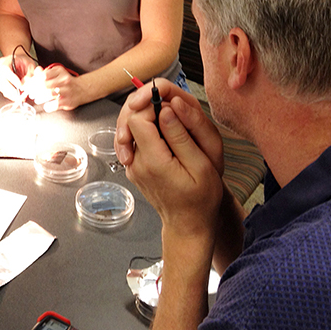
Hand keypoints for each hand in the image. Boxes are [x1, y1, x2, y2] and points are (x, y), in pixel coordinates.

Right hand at [0, 54, 37, 101]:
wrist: (20, 61)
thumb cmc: (24, 62)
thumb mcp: (30, 65)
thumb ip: (29, 74)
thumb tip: (24, 85)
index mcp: (7, 61)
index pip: (5, 69)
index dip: (12, 78)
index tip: (20, 85)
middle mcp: (1, 69)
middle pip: (2, 81)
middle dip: (12, 90)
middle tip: (21, 95)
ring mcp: (0, 76)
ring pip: (2, 88)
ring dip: (12, 95)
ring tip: (21, 97)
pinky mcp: (2, 83)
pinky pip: (4, 91)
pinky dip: (11, 95)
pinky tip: (18, 96)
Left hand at [33, 65, 84, 111]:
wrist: (82, 89)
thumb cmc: (66, 81)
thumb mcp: (57, 73)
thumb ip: (45, 72)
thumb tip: (35, 72)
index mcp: (60, 71)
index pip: (43, 75)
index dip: (33, 81)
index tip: (28, 86)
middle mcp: (64, 80)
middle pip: (45, 85)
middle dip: (35, 91)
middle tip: (31, 94)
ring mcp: (67, 91)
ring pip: (49, 94)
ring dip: (40, 98)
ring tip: (37, 100)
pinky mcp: (68, 101)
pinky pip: (55, 105)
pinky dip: (48, 106)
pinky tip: (46, 105)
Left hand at [123, 91, 223, 238]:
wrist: (188, 224)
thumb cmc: (201, 199)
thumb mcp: (202, 165)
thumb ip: (182, 136)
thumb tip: (166, 109)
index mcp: (153, 161)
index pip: (137, 119)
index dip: (151, 105)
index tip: (169, 105)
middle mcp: (136, 163)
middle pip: (128, 120)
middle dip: (147, 108)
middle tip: (170, 109)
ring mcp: (132, 166)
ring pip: (130, 128)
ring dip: (148, 119)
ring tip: (172, 123)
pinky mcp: (134, 167)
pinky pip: (134, 140)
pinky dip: (148, 131)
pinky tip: (166, 136)